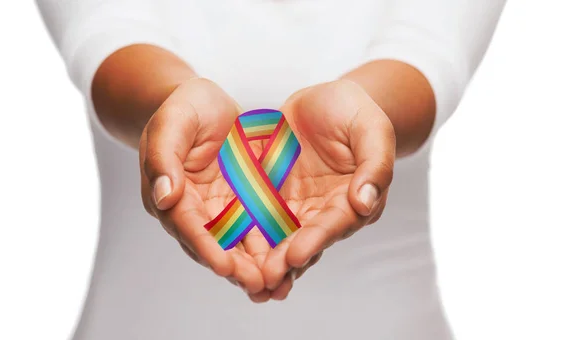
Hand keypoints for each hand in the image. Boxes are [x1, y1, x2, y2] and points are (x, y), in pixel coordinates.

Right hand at [138, 78, 267, 294]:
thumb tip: (164, 196)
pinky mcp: (244, 202)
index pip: (187, 225)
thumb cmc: (184, 107)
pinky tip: (291, 260)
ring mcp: (220, 208)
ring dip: (255, 265)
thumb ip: (164, 157)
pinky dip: (272, 245)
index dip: (205, 246)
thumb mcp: (172, 122)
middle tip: (257, 285)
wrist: (206, 103)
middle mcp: (194, 208)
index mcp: (171, 193)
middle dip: (234, 267)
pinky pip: (258, 227)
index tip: (223, 266)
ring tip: (277, 284)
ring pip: (237, 243)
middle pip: (213, 244)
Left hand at [260, 79, 396, 297]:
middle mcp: (325, 210)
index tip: (296, 255)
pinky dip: (246, 237)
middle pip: (305, 240)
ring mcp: (297, 205)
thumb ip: (375, 164)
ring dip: (264, 259)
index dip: (316, 240)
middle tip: (265, 280)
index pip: (335, 223)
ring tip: (246, 280)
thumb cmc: (354, 110)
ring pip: (279, 238)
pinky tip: (228, 251)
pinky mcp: (273, 196)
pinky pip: (257, 217)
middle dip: (285, 261)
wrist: (324, 100)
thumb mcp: (371, 128)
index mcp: (353, 199)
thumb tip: (365, 203)